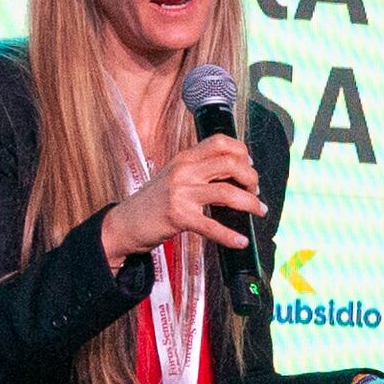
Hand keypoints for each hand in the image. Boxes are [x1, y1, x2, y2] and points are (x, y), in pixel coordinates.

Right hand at [100, 131, 261, 264]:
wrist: (125, 222)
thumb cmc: (153, 201)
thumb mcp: (174, 175)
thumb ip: (199, 170)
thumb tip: (234, 171)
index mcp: (185, 158)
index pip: (220, 142)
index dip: (242, 152)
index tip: (249, 166)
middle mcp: (184, 171)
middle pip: (231, 164)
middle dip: (251, 178)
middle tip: (254, 192)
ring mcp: (181, 193)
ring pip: (227, 192)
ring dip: (250, 203)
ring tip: (258, 211)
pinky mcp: (179, 217)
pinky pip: (212, 226)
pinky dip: (230, 235)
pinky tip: (240, 241)